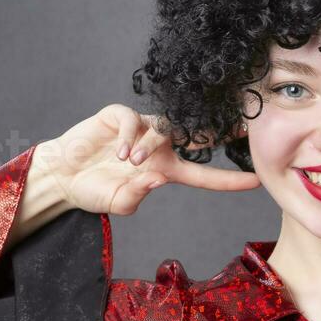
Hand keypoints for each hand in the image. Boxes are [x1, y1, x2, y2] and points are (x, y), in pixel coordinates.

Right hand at [34, 103, 259, 215]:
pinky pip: (133, 120)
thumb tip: (157, 179)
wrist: (63, 174)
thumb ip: (136, 196)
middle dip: (221, 131)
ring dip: (150, 145)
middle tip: (243, 126)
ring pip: (162, 129)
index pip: (205, 175)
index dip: (229, 179)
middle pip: (197, 136)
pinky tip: (117, 152)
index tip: (257, 181)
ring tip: (130, 163)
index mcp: (166, 170)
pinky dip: (128, 136)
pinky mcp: (119, 117)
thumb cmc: (94, 191)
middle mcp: (160, 147)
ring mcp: (141, 129)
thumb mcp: (117, 202)